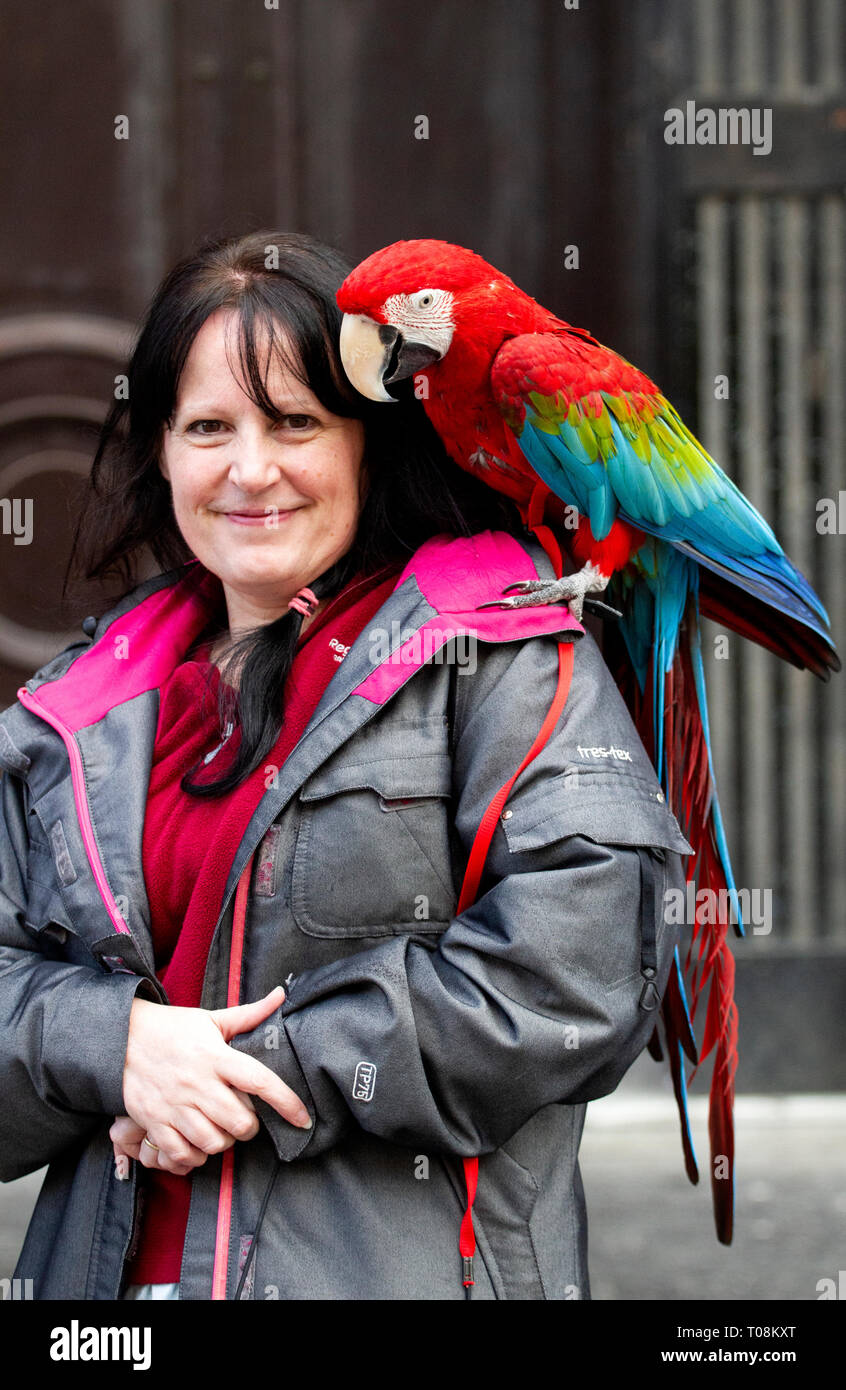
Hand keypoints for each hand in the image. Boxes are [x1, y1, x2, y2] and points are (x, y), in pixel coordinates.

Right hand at [120, 986, 310, 1175]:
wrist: (120, 1038)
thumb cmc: (172, 1030)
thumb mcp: (210, 1019)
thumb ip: (249, 1014)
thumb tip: (280, 995)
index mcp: (215, 1056)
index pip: (260, 1081)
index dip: (287, 1102)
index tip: (303, 1119)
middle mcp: (197, 1083)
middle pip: (240, 1122)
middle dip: (249, 1127)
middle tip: (243, 1118)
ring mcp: (174, 1105)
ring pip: (214, 1142)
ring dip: (223, 1142)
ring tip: (220, 1130)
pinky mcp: (154, 1122)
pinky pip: (183, 1154)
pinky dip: (196, 1156)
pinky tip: (198, 1143)